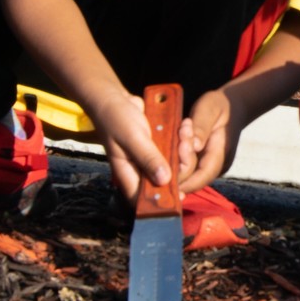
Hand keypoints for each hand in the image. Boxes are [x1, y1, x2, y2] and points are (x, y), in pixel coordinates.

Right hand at [88, 87, 173, 204]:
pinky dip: (181, 140)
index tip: (179, 195)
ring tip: (185, 130)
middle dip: (180, 165)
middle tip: (184, 144)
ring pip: (173, 165)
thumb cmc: (116, 117)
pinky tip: (184, 127)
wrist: (114, 98)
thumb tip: (164, 180)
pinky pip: (174, 150)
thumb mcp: (132, 137)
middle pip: (165, 181)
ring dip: (183, 149)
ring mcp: (150, 158)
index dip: (160, 202)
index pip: (142, 198)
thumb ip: (147, 158)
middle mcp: (140, 169)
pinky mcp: (158, 146)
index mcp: (128, 173)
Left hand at [177, 89, 241, 193]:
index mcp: (221, 153)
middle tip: (168, 146)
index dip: (184, 180)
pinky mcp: (203, 163)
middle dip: (176, 168)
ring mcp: (210, 165)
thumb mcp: (210, 108)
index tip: (165, 168)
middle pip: (193, 179)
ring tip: (172, 142)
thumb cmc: (219, 105)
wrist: (233, 106)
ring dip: (175, 165)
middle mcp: (217, 165)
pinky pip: (188, 169)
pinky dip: (176, 162)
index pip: (203, 175)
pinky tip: (170, 149)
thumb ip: (201, 126)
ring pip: (189, 176)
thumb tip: (194, 146)